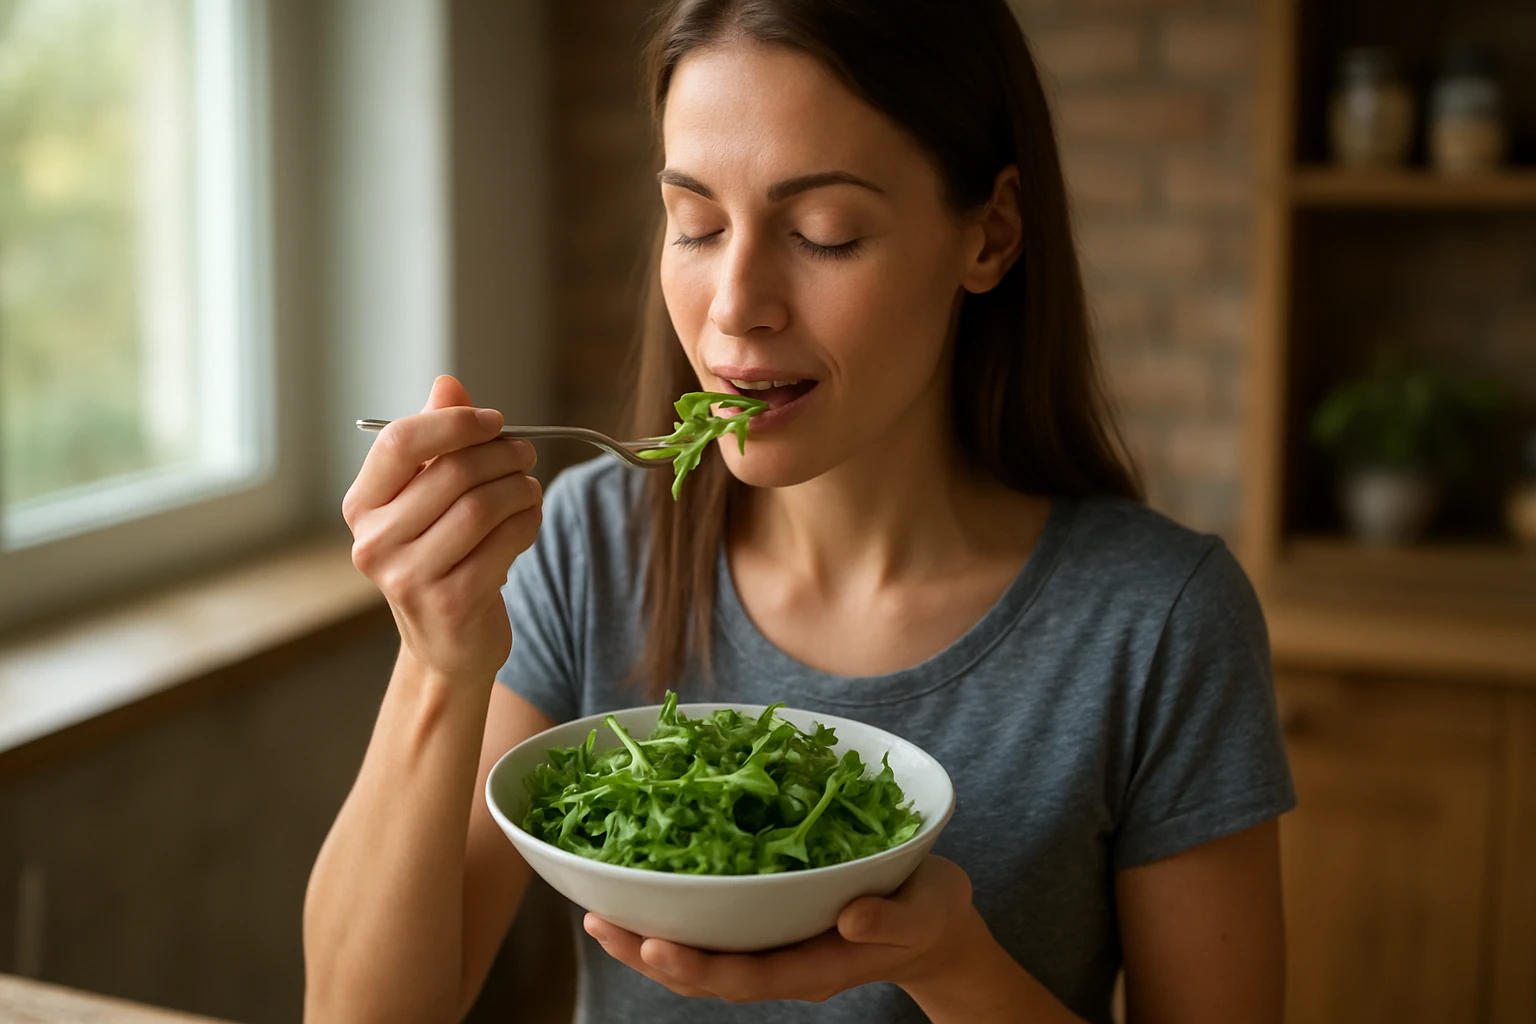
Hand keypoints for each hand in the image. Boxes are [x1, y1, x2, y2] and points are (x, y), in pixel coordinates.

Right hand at [343, 375, 542, 680]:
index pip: (399, 442)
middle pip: (452, 472)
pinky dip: (527, 522)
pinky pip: (505, 541)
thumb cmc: (441, 556)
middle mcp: (375, 542)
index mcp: (361, 506)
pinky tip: (527, 521)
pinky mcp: (452, 602)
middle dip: (502, 454)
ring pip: (483, 506)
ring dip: (520, 488)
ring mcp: (409, 577)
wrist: (448, 644)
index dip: (454, 423)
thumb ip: (437, 439)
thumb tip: (448, 383)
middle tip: (526, 453)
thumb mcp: (429, 497)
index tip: (494, 421)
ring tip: (529, 489)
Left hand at [583, 855, 984, 1004]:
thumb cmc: (930, 914)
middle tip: (598, 925)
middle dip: (648, 953)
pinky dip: (673, 916)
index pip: (745, 975)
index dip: (697, 964)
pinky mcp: (767, 925)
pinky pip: (711, 932)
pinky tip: (640, 893)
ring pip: (699, 956)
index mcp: (815, 964)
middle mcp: (783, 962)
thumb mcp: (925, 912)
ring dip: (646, 940)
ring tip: (597, 916)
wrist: (934, 926)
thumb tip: (849, 915)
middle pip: (705, 972)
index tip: (654, 944)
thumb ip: (890, 918)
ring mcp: (772, 948)